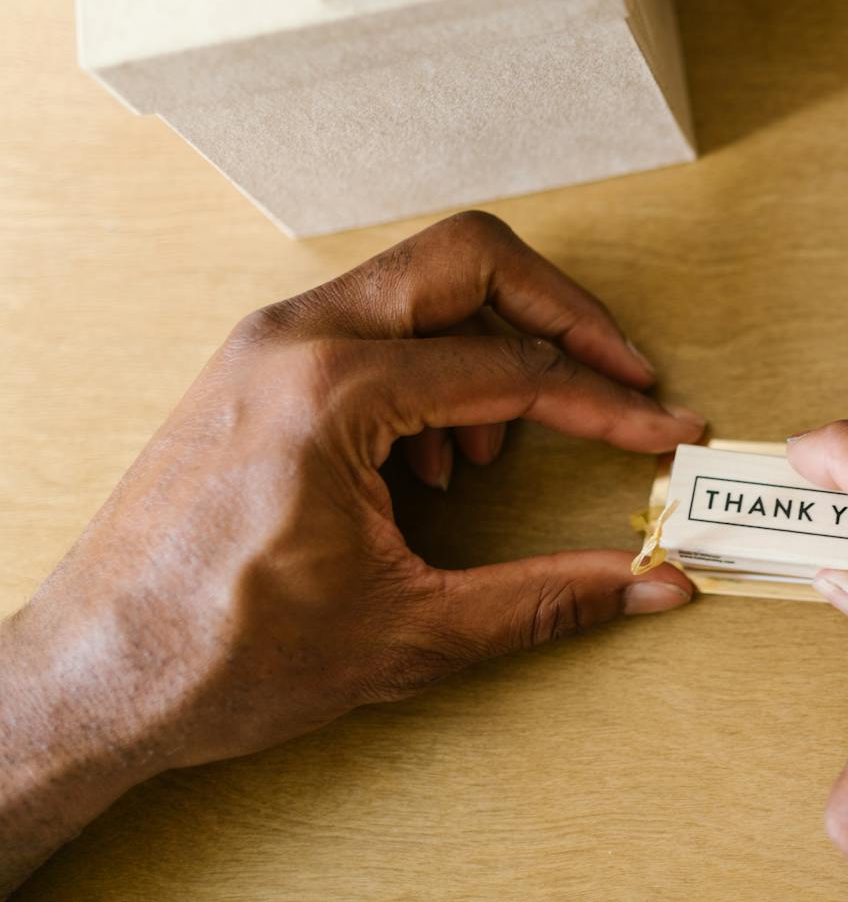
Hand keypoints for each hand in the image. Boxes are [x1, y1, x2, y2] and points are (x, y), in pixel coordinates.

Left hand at [0, 211, 703, 888]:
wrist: (89, 684)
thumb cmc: (215, 656)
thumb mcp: (409, 634)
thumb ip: (547, 600)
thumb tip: (649, 585)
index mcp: (332, 391)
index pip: (513, 368)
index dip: (608, 406)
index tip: (662, 431)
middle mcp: (293, 340)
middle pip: (469, 259)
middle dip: (563, 315)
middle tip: (619, 377)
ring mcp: (265, 346)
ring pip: (419, 285)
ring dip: (490, 345)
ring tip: (498, 451)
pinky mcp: (252, 369)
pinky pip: (371, 324)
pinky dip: (431, 368)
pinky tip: (431, 461)